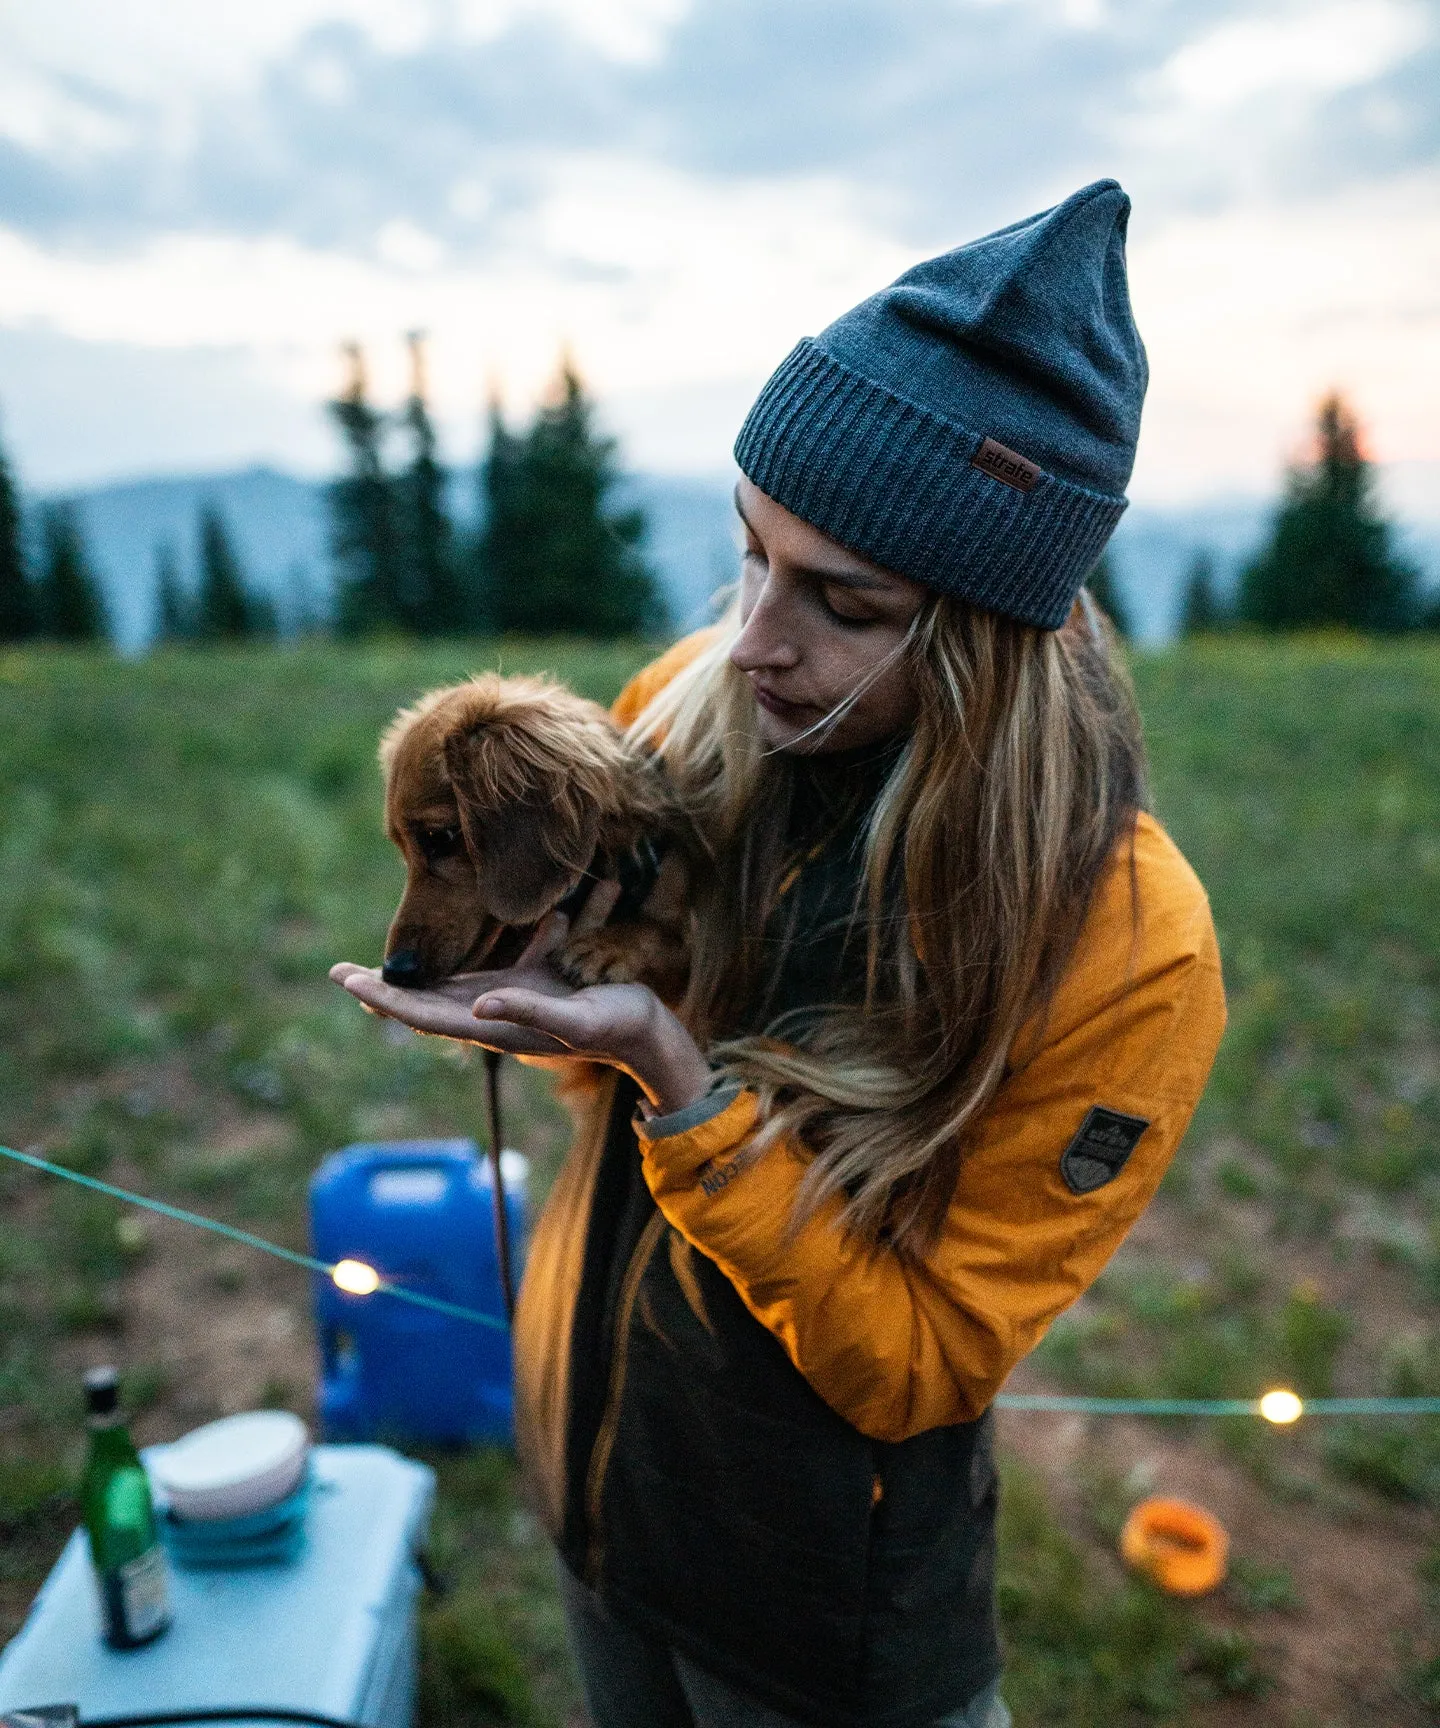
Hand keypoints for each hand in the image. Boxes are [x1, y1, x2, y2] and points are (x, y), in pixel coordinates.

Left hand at [330, 916, 711, 1114]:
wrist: (650, 1036)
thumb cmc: (616, 1026)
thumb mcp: (576, 1018)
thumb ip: (528, 1010)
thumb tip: (481, 1006)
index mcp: (497, 1025)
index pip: (425, 1014)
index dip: (386, 998)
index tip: (349, 982)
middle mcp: (495, 1015)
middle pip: (426, 1003)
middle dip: (384, 989)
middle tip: (339, 972)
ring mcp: (510, 1002)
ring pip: (449, 987)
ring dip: (415, 976)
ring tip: (377, 967)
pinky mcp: (531, 987)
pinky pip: (488, 969)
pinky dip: (463, 957)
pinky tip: (455, 940)